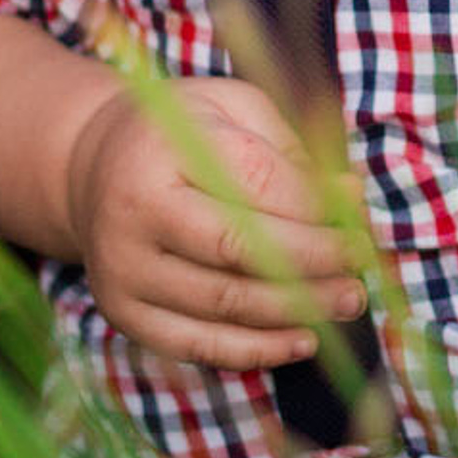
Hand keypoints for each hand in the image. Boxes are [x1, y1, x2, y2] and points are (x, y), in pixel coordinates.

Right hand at [67, 74, 366, 370]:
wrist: (94, 168)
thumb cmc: (184, 133)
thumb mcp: (232, 108)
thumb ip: (289, 148)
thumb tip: (347, 199)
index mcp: (162, 147)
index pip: (255, 182)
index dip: (317, 204)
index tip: (359, 213)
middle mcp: (133, 212)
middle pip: (241, 250)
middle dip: (315, 262)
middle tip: (363, 266)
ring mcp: (122, 269)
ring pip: (225, 305)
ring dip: (299, 310)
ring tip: (347, 301)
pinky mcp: (122, 312)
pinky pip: (199, 345)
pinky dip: (257, 350)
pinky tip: (303, 339)